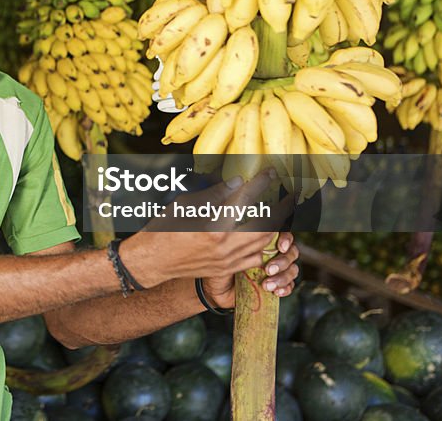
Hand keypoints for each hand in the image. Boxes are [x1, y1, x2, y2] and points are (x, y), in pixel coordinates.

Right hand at [118, 170, 289, 286]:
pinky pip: (256, 258)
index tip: (273, 173)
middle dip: (282, 208)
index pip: (246, 199)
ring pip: (265, 243)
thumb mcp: (184, 204)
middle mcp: (225, 245)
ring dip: (276, 226)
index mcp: (213, 225)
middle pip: (266, 225)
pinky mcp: (226, 269)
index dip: (262, 184)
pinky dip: (266, 245)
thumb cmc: (162, 228)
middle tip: (289, 194)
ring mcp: (227, 260)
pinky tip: (266, 234)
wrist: (152, 261)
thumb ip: (214, 194)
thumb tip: (238, 182)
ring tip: (281, 212)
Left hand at [200, 232, 300, 309]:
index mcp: (264, 241)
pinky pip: (290, 286)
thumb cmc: (220, 262)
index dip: (285, 239)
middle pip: (291, 253)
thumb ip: (238, 237)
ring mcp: (276, 270)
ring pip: (292, 270)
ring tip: (267, 285)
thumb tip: (241, 222)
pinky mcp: (276, 285)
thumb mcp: (226, 249)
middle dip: (282, 262)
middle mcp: (272, 254)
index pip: (282, 235)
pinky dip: (286, 288)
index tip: (280, 247)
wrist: (217, 287)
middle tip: (268, 269)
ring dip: (283, 278)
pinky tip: (276, 291)